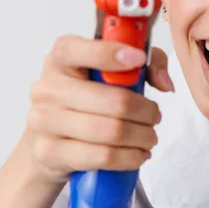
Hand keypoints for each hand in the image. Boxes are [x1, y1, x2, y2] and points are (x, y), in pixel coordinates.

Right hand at [24, 35, 173, 182]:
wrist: (50, 141)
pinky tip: (138, 154)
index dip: (111, 53)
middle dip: (146, 111)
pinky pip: (101, 156)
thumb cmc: (87, 100)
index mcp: (60, 59)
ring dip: (142, 136)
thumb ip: (146, 65)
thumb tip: (164, 83)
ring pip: (111, 131)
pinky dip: (129, 157)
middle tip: (155, 116)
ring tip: (150, 137)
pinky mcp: (49, 152)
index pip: (77, 49)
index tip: (139, 59)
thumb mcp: (113, 73)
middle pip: (113, 100)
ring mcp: (44, 121)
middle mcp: (47, 87)